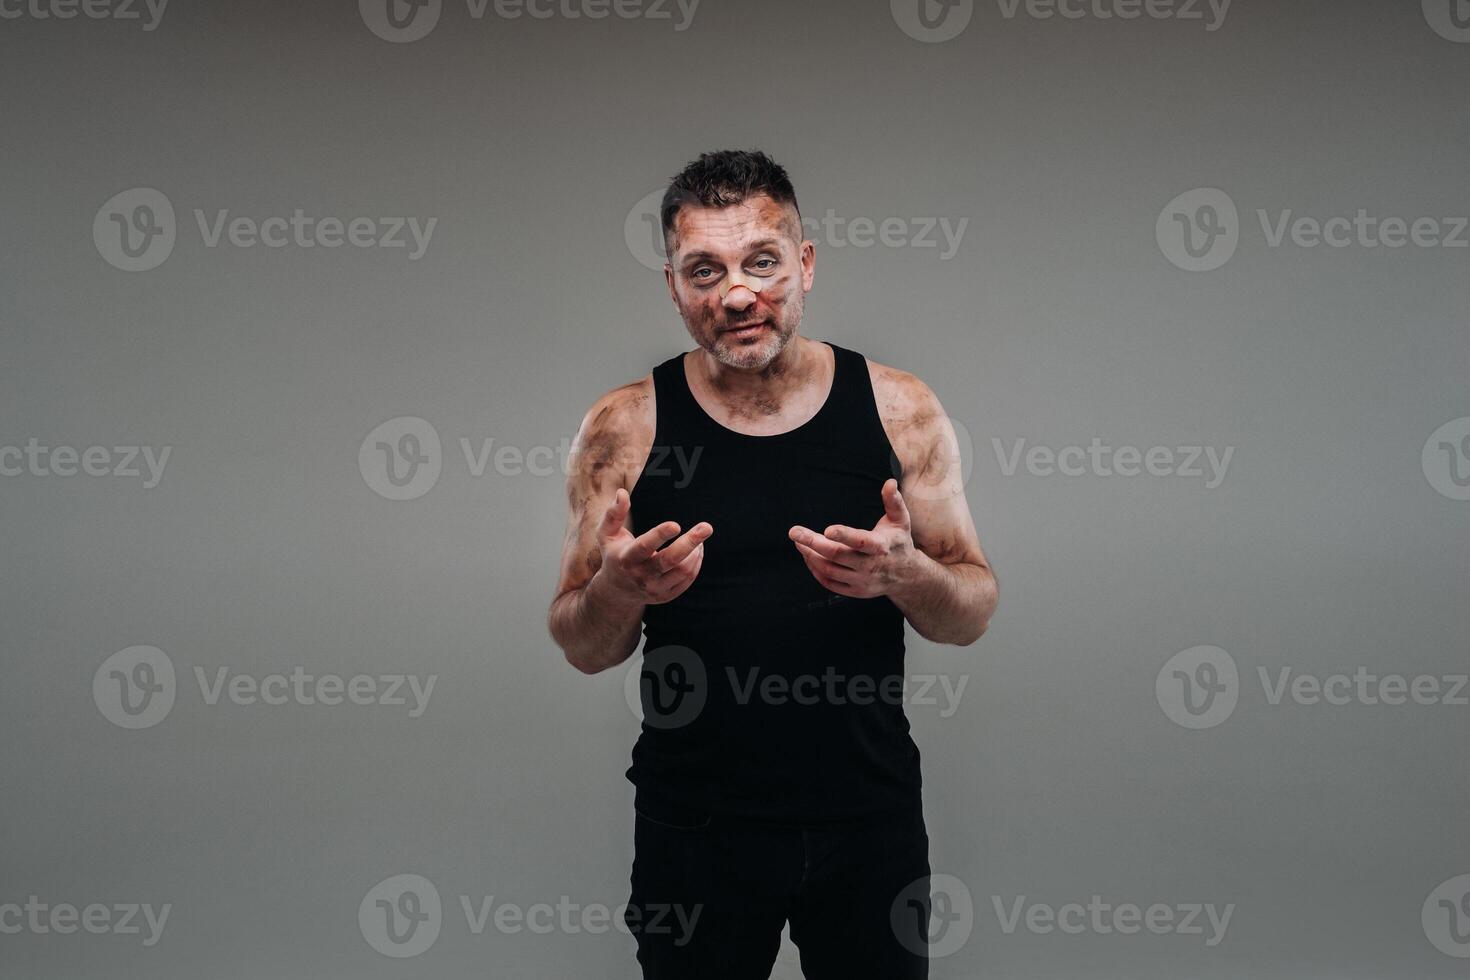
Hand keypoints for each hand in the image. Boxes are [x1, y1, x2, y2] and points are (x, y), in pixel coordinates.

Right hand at [595, 487, 711, 605]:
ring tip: (699, 537)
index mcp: (626, 558)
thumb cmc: (614, 554)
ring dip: (696, 552)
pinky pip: (687, 580)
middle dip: (690, 542)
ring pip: (683, 571)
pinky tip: (697, 551)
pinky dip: (696, 563)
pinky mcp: (665, 596)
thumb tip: (622, 492)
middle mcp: (641, 576)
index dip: (660, 535)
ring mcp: (654, 589)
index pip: (644, 546)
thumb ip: (614, 514)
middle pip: (670, 560)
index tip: (676, 524)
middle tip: (706, 527)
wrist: (616, 592)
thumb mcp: (606, 534)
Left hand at [788, 479, 919, 598]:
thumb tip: (889, 482)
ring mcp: (862, 581)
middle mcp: (870, 566)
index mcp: (880, 547)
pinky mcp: (855, 591)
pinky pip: (829, 583)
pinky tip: (808, 556)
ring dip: (810, 556)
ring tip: (799, 542)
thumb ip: (893, 501)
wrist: (907, 577)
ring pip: (829, 570)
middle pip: (836, 555)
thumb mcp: (900, 521)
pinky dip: (815, 570)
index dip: (843, 535)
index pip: (860, 541)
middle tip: (795, 532)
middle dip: (813, 543)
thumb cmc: (899, 543)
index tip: (827, 529)